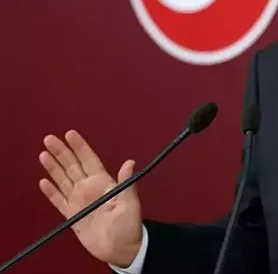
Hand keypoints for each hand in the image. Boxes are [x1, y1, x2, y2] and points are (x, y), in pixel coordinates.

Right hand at [38, 130, 142, 266]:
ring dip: (53, 167)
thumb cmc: (128, 224)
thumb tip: (130, 162)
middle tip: (49, 138)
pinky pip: (58, 201)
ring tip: (43, 154)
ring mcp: (79, 200)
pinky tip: (43, 182)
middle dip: (61, 152)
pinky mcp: (72, 214)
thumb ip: (126, 182)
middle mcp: (89, 188)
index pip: (89, 160)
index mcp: (103, 182)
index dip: (80, 147)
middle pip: (72, 166)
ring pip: (63, 180)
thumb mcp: (130, 202)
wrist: (120, 246)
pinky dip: (50, 192)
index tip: (70, 133)